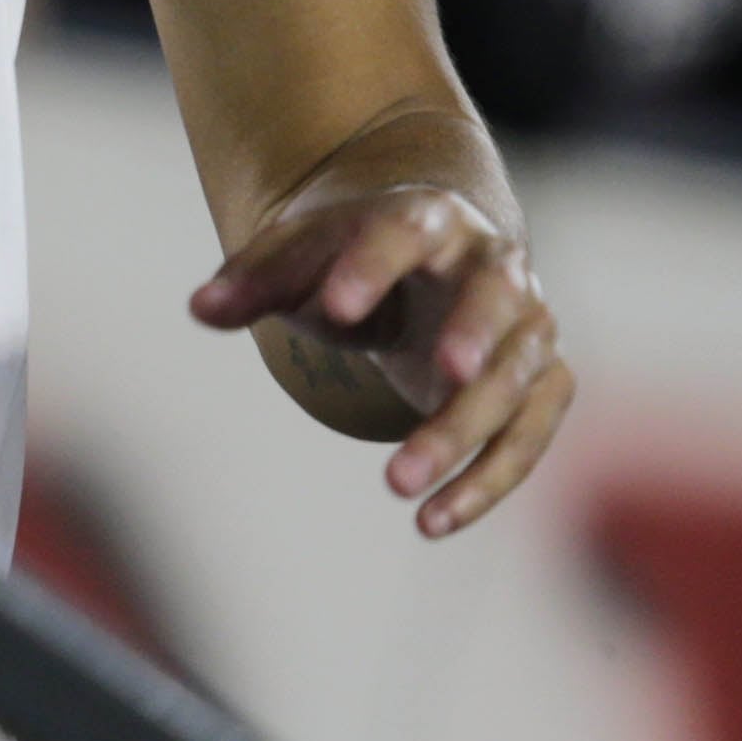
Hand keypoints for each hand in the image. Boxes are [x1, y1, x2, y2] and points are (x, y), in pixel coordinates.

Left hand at [189, 185, 568, 537]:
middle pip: (495, 299)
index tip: (336, 309)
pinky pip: (528, 436)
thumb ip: (253, 281)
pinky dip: (486, 482)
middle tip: (446, 374)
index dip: (373, 267)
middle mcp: (493, 265)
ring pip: (514, 380)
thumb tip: (200, 308)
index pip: (404, 232)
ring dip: (462, 434)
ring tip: (397, 484)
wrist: (426, 259)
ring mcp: (528, 325)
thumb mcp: (298, 258)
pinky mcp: (541, 381)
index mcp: (428, 218)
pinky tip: (432, 522)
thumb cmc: (350, 259)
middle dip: (473, 335)